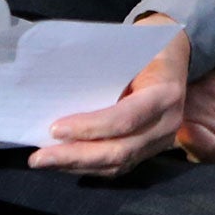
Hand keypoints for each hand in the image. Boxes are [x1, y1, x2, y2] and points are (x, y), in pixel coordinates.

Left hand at [29, 18, 189, 176]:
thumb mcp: (131, 51)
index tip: (54, 129)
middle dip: (76, 156)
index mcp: (164, 95)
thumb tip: (57, 89)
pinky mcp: (149, 150)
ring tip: (45, 162)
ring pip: (117, 164)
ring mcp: (161, 142)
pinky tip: (65, 164)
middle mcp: (167, 124)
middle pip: (120, 151)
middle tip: (39, 158)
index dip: (89, 127)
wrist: (175, 55)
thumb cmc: (146, 48)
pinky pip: (118, 166)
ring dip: (77, 166)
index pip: (125, 119)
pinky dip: (89, 167)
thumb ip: (105, 73)